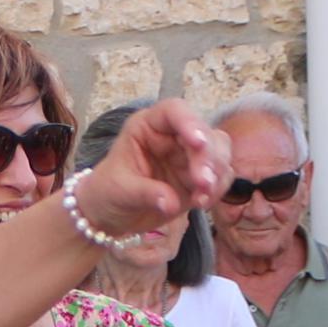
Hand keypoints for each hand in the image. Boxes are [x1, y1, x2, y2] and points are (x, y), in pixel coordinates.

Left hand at [69, 99, 223, 251]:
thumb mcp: (119, 191)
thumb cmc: (107, 192)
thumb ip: (145, 193)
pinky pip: (220, 175)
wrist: (110, 214)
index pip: (173, 111)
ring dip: (217, 174)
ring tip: (201, 199)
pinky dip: (218, 189)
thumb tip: (170, 203)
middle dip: (208, 159)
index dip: (189, 122)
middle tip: (203, 184)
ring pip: (219, 152)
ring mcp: (188, 155)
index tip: (198, 143)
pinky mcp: (198, 176)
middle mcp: (172, 135)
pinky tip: (202, 203)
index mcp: (147, 126)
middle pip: (204, 133)